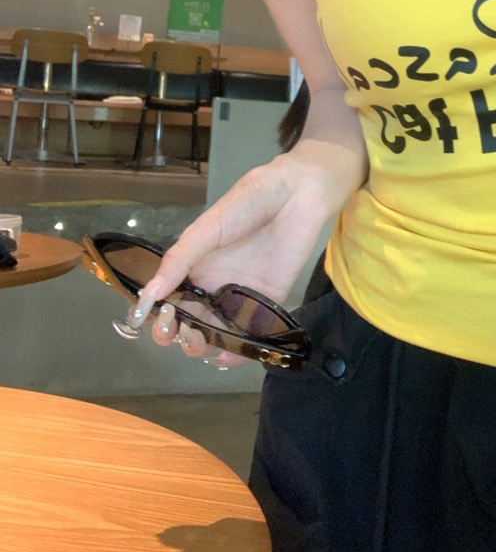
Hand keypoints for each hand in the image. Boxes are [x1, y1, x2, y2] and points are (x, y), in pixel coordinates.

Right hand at [129, 144, 344, 366]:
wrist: (297, 194)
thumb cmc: (248, 203)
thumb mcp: (208, 227)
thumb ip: (181, 259)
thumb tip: (148, 294)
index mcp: (194, 266)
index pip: (167, 298)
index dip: (153, 313)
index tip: (141, 321)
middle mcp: (214, 286)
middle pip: (187, 321)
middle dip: (173, 334)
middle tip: (172, 333)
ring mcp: (240, 297)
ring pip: (214, 333)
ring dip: (199, 345)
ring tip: (196, 343)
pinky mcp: (268, 304)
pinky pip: (249, 334)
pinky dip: (236, 353)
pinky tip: (225, 357)